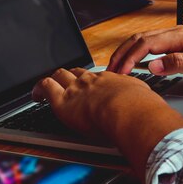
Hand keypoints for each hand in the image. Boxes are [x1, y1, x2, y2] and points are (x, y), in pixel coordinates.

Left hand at [32, 68, 164, 138]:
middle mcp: (91, 81)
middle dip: (69, 77)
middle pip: (76, 72)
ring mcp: (76, 89)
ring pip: (59, 76)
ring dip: (53, 81)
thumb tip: (148, 105)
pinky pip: (45, 87)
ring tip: (47, 88)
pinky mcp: (63, 101)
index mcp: (110, 80)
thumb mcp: (144, 99)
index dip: (89, 81)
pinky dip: (37, 89)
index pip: (96, 77)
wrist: (130, 111)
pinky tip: (34, 96)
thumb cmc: (141, 109)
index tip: (88, 86)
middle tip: (66, 84)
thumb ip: (139, 101)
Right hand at [108, 25, 182, 82]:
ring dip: (127, 52)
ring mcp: (176, 37)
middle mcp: (175, 33)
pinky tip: (134, 63)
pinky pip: (151, 45)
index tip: (121, 73)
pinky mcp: (178, 43)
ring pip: (143, 40)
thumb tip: (153, 65)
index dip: (129, 58)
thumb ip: (178, 63)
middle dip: (122, 54)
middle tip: (110, 72)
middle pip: (139, 39)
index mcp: (179, 36)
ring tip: (117, 68)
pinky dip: (137, 53)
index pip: (145, 44)